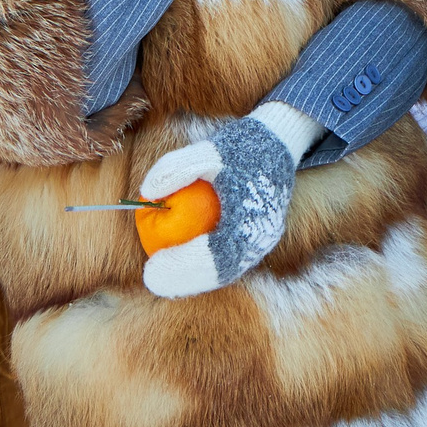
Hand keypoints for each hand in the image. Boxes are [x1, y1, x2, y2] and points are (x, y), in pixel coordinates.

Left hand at [133, 103, 319, 297]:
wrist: (279, 145)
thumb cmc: (241, 147)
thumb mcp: (208, 149)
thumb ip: (176, 168)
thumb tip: (147, 193)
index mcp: (252, 218)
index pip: (215, 254)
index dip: (181, 265)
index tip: (152, 267)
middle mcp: (262, 238)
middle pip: (220, 272)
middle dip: (184, 281)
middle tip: (151, 280)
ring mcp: (262, 242)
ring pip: (225, 271)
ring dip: (193, 279)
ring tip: (161, 278)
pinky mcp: (257, 241)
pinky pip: (229, 262)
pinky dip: (204, 267)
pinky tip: (178, 266)